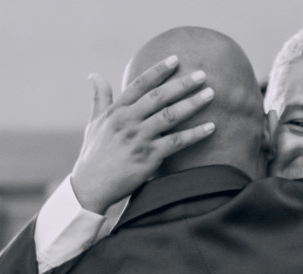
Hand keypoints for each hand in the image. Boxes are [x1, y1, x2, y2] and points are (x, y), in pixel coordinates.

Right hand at [71, 56, 215, 212]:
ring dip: (193, 104)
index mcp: (116, 111)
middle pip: (159, 96)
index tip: (175, 59)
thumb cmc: (94, 155)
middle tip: (202, 74)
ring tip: (211, 94)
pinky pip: (177, 142)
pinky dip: (195, 134)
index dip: (158, 71)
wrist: (91, 186)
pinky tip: (211, 127)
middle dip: (182, 84)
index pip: (139, 84)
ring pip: (170, 116)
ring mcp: (139, 138)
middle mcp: (127, 121)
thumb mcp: (94, 123)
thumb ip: (100, 98)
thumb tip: (94, 74)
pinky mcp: (148, 157)